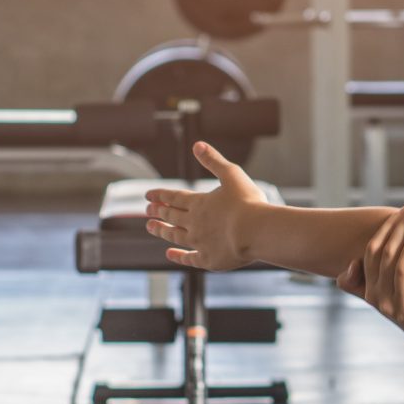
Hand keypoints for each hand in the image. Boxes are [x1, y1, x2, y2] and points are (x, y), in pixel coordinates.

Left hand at [143, 141, 268, 269]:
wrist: (255, 232)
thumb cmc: (248, 203)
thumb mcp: (232, 175)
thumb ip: (214, 161)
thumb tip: (197, 144)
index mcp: (199, 203)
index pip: (174, 198)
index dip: (160, 195)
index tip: (148, 195)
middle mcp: (194, 223)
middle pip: (171, 216)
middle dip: (158, 212)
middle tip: (147, 210)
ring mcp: (200, 242)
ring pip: (175, 236)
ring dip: (162, 231)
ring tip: (150, 227)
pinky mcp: (209, 259)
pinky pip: (189, 258)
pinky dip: (178, 256)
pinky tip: (170, 254)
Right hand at [337, 200, 403, 345]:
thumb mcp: (388, 296)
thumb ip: (367, 283)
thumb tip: (351, 264)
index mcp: (371, 293)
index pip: (372, 253)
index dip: (387, 228)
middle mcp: (381, 301)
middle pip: (387, 256)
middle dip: (403, 227)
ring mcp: (400, 310)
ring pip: (401, 267)